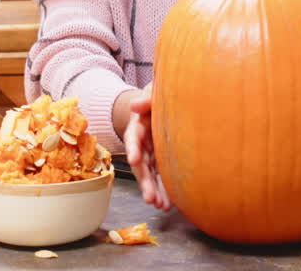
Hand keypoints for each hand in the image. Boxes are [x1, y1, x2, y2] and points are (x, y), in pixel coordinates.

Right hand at [122, 85, 170, 210]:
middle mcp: (141, 143)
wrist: (160, 105)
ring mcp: (149, 154)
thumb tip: (135, 104)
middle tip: (149, 197)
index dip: (133, 148)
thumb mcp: (152, 93)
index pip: (133, 137)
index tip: (135, 161)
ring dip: (153, 191)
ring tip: (160, 206)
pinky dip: (162, 191)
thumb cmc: (156, 98)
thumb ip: (146, 98)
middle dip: (144, 181)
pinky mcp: (158, 161)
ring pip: (149, 175)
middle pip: (140, 163)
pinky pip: (159, 178)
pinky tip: (167, 205)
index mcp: (138, 125)